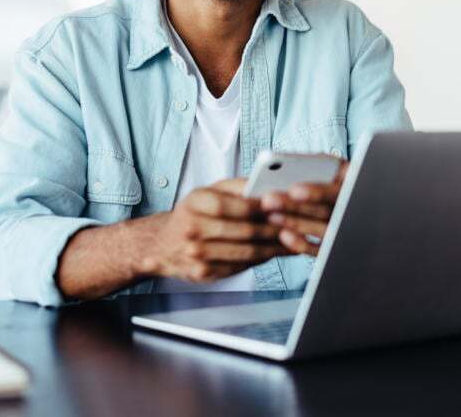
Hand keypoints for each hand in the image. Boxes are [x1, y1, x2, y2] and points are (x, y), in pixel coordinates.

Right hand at [139, 179, 286, 282]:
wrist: (163, 244)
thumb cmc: (193, 213)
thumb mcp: (209, 191)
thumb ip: (238, 187)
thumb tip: (269, 186)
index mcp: (196, 202)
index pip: (236, 205)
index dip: (262, 206)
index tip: (283, 206)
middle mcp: (193, 228)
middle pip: (244, 231)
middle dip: (275, 230)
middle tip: (297, 226)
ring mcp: (196, 253)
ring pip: (246, 252)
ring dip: (274, 249)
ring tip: (292, 242)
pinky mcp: (202, 272)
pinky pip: (239, 268)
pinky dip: (260, 262)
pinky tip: (273, 254)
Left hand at [260, 161, 347, 254]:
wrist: (362, 206)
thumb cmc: (339, 180)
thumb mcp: (338, 167)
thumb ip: (321, 163)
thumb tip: (292, 163)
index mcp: (356, 187)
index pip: (338, 192)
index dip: (317, 192)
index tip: (293, 190)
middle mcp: (355, 211)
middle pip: (325, 212)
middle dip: (295, 207)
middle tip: (268, 201)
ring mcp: (347, 231)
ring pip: (322, 230)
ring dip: (295, 223)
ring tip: (270, 215)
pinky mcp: (337, 248)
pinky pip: (321, 250)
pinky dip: (302, 244)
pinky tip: (283, 235)